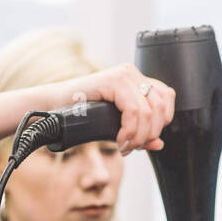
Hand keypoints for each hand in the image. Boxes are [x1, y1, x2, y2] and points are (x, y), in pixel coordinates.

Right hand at [46, 64, 175, 155]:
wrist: (54, 108)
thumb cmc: (81, 115)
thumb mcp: (115, 126)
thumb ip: (138, 133)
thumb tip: (159, 145)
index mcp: (136, 79)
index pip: (167, 98)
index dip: (161, 123)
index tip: (143, 139)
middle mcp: (132, 73)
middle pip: (161, 107)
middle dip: (150, 134)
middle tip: (132, 147)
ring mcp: (123, 75)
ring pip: (149, 112)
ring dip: (139, 136)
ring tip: (124, 146)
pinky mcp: (113, 81)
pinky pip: (133, 111)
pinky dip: (129, 131)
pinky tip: (119, 140)